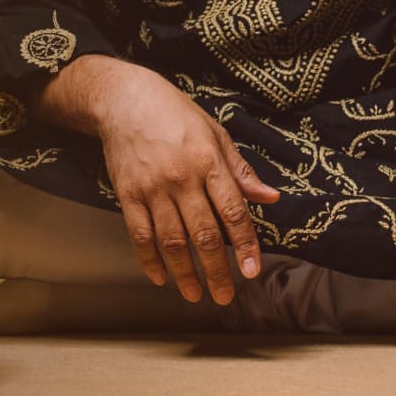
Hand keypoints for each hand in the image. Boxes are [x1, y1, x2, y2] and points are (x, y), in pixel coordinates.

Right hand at [40, 54, 281, 304]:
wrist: (125, 100)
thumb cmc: (175, 114)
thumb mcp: (216, 134)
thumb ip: (241, 171)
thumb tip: (270, 198)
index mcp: (209, 162)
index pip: (233, 212)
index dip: (245, 245)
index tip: (251, 271)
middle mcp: (182, 178)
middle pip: (203, 234)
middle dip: (216, 271)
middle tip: (225, 296)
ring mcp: (152, 188)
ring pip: (172, 240)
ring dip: (184, 272)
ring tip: (194, 294)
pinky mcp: (127, 194)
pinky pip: (139, 234)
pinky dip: (149, 259)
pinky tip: (159, 277)